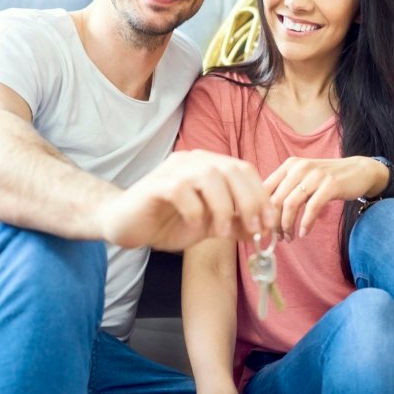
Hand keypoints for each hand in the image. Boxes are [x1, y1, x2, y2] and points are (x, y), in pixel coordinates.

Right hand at [98, 150, 276, 250]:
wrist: (124, 225)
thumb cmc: (166, 222)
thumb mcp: (208, 226)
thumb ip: (235, 223)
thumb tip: (264, 230)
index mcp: (208, 165)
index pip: (243, 169)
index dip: (261, 195)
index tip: (269, 223)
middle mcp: (192, 160)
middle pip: (230, 169)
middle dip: (249, 201)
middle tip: (254, 229)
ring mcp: (172, 170)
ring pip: (209, 176)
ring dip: (223, 207)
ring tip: (221, 233)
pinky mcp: (154, 184)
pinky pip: (181, 190)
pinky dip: (195, 211)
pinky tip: (194, 227)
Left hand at [264, 156, 386, 237]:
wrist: (359, 170)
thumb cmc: (327, 179)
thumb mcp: (304, 179)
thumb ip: (286, 190)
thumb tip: (264, 213)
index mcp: (289, 165)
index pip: (266, 189)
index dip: (260, 211)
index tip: (263, 228)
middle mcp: (299, 167)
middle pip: (275, 199)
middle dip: (273, 223)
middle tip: (276, 238)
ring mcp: (315, 175)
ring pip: (290, 204)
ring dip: (287, 225)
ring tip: (289, 238)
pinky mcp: (330, 184)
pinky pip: (312, 207)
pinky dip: (306, 223)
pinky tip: (304, 233)